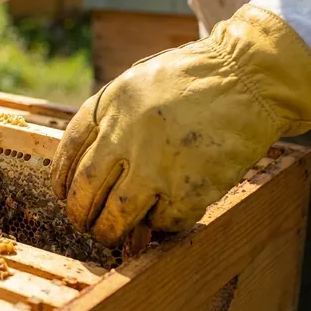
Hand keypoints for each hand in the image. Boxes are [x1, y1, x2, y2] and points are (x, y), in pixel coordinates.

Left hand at [51, 4, 310, 246]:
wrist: (250, 77)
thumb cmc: (195, 78)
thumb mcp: (138, 82)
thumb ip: (112, 116)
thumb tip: (92, 160)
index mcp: (111, 104)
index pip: (69, 151)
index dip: (60, 178)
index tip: (62, 193)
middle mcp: (126, 134)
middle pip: (85, 188)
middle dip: (79, 213)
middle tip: (83, 222)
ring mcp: (157, 164)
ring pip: (115, 216)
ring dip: (108, 230)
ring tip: (110, 233)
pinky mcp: (189, 188)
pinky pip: (162, 222)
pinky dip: (158, 226)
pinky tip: (161, 218)